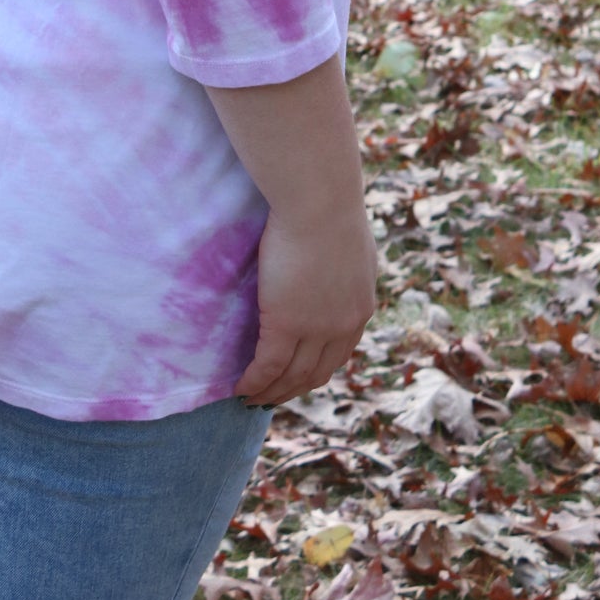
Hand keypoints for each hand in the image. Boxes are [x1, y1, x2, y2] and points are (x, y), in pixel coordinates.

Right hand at [232, 204, 376, 406]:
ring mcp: (316, 328)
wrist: (320, 200)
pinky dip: (254, 382)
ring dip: (271, 392)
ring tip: (251, 399)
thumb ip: (343, 265)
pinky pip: (267, 365)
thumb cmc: (330, 204)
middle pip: (317, 372)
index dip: (317, 370)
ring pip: (292, 375)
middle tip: (271, 397)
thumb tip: (335, 263)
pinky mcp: (286, 323)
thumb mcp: (348, 242)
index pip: (339, 353)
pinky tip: (240, 388)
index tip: (298, 378)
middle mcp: (343, 326)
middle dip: (293, 389)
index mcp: (359, 307)